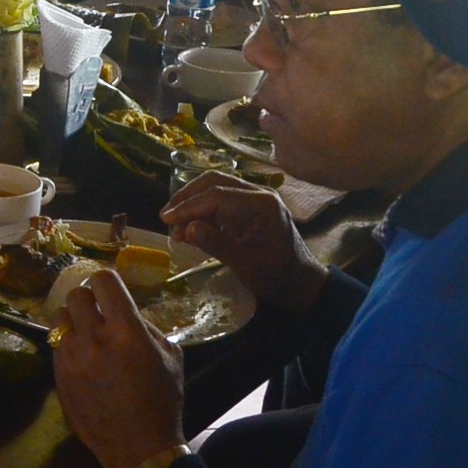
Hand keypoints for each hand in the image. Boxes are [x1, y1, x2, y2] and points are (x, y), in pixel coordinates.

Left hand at [52, 269, 187, 467]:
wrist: (138, 447)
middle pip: (76, 296)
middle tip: (99, 313)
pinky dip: (68, 344)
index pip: (103, 281)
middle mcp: (93, 340)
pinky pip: (56, 346)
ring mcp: (71, 359)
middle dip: (89, 300)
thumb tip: (127, 312)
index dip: (107, 281)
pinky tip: (82, 358)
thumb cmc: (162, 401)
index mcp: (126, 331)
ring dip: (73, 321)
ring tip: (87, 334)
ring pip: (59, 318)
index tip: (112, 291)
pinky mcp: (58, 377)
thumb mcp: (171, 356)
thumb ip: (147, 327)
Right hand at [162, 171, 328, 314]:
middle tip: (166, 217)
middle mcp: (258, 195)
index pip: (217, 196)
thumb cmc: (277, 277)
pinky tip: (189, 230)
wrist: (301, 284)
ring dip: (193, 205)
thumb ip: (217, 244)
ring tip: (174, 227)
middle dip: (188, 198)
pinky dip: (202, 213)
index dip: (189, 206)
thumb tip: (186, 229)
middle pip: (215, 182)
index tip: (166, 220)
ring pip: (215, 189)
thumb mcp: (246, 265)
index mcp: (261, 205)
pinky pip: (220, 203)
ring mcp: (254, 201)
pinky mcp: (248, 210)